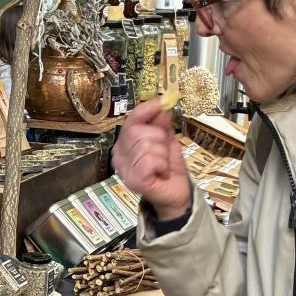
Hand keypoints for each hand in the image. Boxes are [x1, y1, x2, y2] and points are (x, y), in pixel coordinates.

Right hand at [112, 98, 193, 222]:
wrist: (176, 194)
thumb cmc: (168, 168)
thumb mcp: (167, 141)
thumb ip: (162, 124)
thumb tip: (162, 106)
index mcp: (124, 142)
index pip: (131, 119)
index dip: (146, 109)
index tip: (162, 102)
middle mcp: (119, 154)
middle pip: (137, 131)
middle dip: (158, 138)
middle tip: (164, 151)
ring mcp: (124, 169)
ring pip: (145, 146)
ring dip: (162, 154)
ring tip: (163, 164)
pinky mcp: (133, 180)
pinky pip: (149, 161)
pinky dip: (161, 164)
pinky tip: (161, 172)